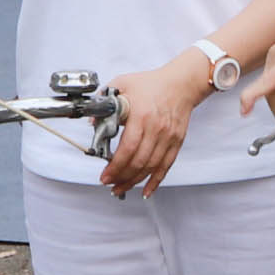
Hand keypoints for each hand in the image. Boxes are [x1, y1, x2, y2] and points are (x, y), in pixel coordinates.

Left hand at [100, 53, 210, 194]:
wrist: (181, 83)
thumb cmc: (152, 83)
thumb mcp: (123, 84)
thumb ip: (104, 99)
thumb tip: (93, 121)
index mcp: (142, 115)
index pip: (128, 149)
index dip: (115, 166)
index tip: (105, 175)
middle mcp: (157, 129)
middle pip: (139, 162)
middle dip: (121, 177)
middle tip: (109, 183)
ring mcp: (169, 137)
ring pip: (151, 167)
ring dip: (134, 181)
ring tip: (121, 188)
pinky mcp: (176, 142)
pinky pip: (166, 166)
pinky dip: (155, 181)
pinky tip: (146, 191)